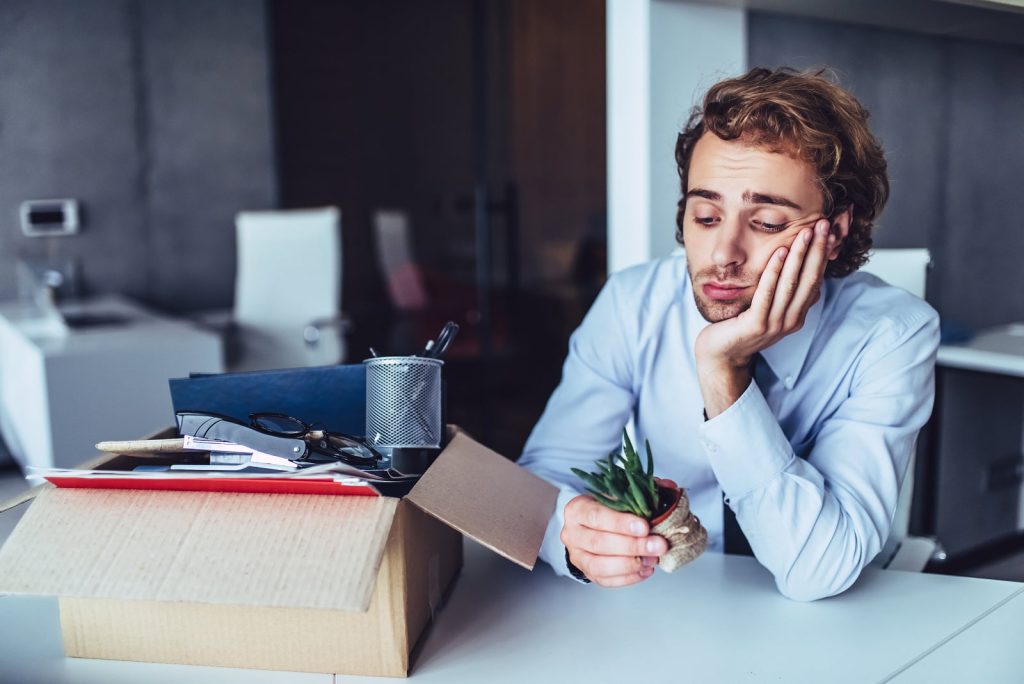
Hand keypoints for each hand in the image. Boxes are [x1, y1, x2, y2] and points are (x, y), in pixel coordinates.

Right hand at [560, 494, 667, 586]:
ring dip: (630, 564)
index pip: (597, 516)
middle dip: (632, 546)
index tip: (645, 527)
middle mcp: (572, 533)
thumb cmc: (607, 508)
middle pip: (599, 543)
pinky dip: (628, 577)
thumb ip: (642, 490)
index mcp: (577, 509)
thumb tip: (669, 487)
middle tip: (658, 546)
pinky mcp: (586, 573)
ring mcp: (577, 556)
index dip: (621, 523)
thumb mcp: (619, 494)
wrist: (589, 526)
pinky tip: (645, 569)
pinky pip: (606, 580)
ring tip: (653, 559)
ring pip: (600, 565)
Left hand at [695, 218, 834, 416]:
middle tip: (822, 224)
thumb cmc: (740, 327)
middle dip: (816, 250)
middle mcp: (790, 320)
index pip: (814, 280)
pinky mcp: (756, 325)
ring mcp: (774, 324)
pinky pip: (767, 294)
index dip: (822, 256)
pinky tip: (779, 252)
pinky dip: (774, 272)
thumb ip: (786, 294)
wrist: (720, 356)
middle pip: (809, 280)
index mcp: (796, 315)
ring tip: (804, 232)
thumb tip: (807, 275)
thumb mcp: (768, 309)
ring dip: (799, 256)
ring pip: (791, 284)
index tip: (828, 231)